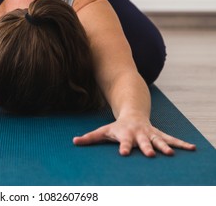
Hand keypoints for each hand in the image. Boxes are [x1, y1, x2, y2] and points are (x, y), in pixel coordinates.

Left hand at [73, 116, 195, 156]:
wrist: (133, 113)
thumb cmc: (116, 126)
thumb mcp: (103, 131)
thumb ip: (89, 137)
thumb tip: (74, 141)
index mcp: (125, 134)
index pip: (123, 142)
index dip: (124, 147)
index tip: (124, 153)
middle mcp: (139, 134)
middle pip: (143, 142)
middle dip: (147, 147)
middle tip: (150, 154)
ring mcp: (150, 134)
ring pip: (159, 140)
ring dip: (165, 146)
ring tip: (171, 154)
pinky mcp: (159, 134)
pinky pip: (171, 139)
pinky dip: (181, 144)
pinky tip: (192, 149)